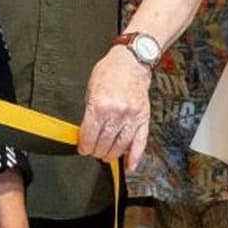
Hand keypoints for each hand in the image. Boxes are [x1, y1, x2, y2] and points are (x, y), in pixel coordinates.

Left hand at [75, 49, 151, 167]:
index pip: (89, 135)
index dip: (84, 146)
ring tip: (106, 155)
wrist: (132, 62)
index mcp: (100, 105)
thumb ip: (89, 113)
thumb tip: (86, 133)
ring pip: (120, 146)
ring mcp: (132, 117)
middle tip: (93, 152)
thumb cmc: (110, 72)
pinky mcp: (144, 118)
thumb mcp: (91, 90)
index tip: (83, 149)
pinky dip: (134, 157)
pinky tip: (130, 165)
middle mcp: (116, 112)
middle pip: (104, 143)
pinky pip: (140, 142)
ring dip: (111, 155)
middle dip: (96, 151)